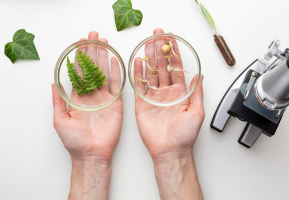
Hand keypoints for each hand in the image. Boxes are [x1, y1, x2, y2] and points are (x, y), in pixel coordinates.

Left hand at [52, 31, 122, 199]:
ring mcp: (105, 99)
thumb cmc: (74, 141)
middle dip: (93, 52)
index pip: (79, 73)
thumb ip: (58, 101)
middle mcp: (92, 95)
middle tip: (94, 36)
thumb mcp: (60, 120)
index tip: (80, 44)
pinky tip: (115, 60)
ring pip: (105, 73)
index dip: (79, 58)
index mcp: (78, 98)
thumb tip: (52, 83)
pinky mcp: (116, 104)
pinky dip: (117, 73)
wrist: (91, 154)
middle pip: (93, 69)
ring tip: (104, 42)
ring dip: (104, 57)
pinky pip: (117, 86)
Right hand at [134, 28, 204, 199]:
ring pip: (150, 73)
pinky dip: (137, 74)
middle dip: (159, 50)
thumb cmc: (185, 135)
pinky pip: (139, 86)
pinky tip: (137, 62)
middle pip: (162, 67)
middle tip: (156, 35)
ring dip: (149, 58)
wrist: (171, 152)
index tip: (171, 40)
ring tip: (146, 43)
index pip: (176, 68)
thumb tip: (201, 75)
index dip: (174, 53)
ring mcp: (153, 98)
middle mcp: (166, 93)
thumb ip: (197, 92)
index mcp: (180, 93)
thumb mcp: (197, 112)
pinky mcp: (142, 104)